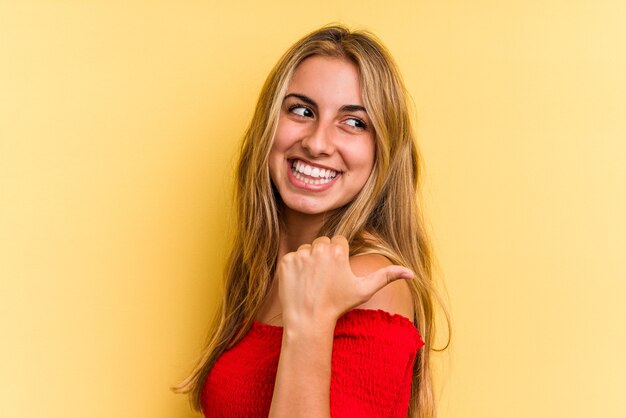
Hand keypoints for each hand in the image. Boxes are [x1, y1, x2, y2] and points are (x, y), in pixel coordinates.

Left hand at [277, 235, 413, 329]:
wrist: (308, 320)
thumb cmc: (338, 305)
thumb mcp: (364, 290)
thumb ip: (387, 276)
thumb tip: (412, 273)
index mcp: (337, 250)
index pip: (339, 241)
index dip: (339, 256)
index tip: (337, 272)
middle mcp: (318, 248)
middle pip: (323, 242)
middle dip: (324, 256)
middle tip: (325, 278)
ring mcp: (300, 254)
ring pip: (307, 249)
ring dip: (310, 260)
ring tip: (313, 282)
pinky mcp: (286, 261)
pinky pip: (292, 257)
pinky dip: (295, 268)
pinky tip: (301, 283)